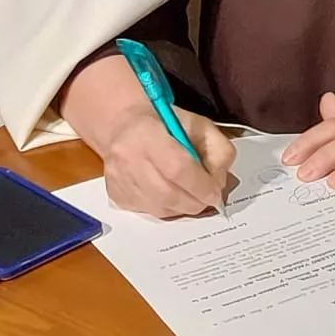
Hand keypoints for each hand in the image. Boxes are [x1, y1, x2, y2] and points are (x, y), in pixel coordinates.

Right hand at [96, 100, 234, 218]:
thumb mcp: (201, 125)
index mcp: (148, 134)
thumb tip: (218, 182)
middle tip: (208, 197)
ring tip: (192, 195)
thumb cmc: (165, 123)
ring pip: (158, 208)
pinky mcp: (116, 194)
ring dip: (183, 207)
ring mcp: (119, 180)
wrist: (125, 125)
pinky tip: (172, 194)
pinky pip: (147, 212)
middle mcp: (128, 159)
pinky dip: (167, 208)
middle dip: (195, 201)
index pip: (177, 168)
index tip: (215, 192)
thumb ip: (218, 150)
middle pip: (167, 194)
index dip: (201, 185)